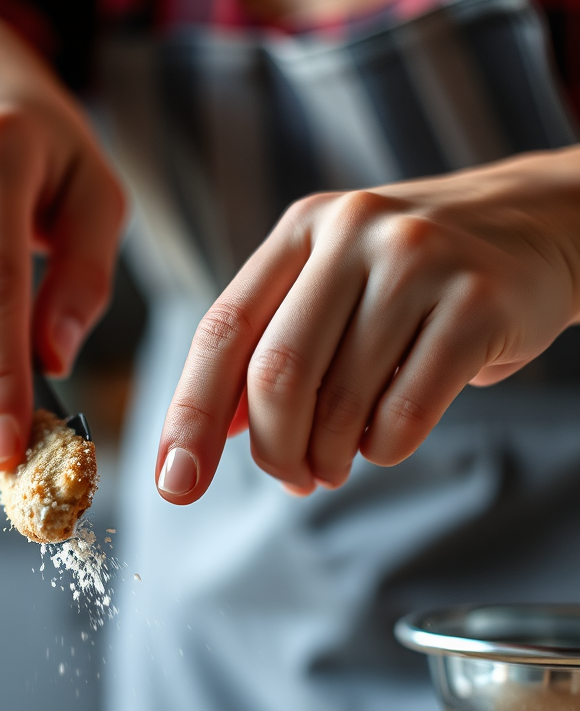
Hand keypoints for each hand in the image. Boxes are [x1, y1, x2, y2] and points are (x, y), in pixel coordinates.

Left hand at [156, 148, 579, 501]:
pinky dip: (383, 450)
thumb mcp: (327, 288)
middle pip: (276, 374)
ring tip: (335, 463)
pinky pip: (404, 413)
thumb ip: (265, 348)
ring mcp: (417, 261)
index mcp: (298, 231)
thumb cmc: (409, 277)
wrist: (535, 226)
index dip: (189, 416)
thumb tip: (206, 434)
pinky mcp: (477, 302)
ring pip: (339, 402)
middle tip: (291, 480)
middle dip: (273, 450)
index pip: (221, 332)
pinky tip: (384, 442)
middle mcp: (351, 232)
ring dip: (328, 458)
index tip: (175, 484)